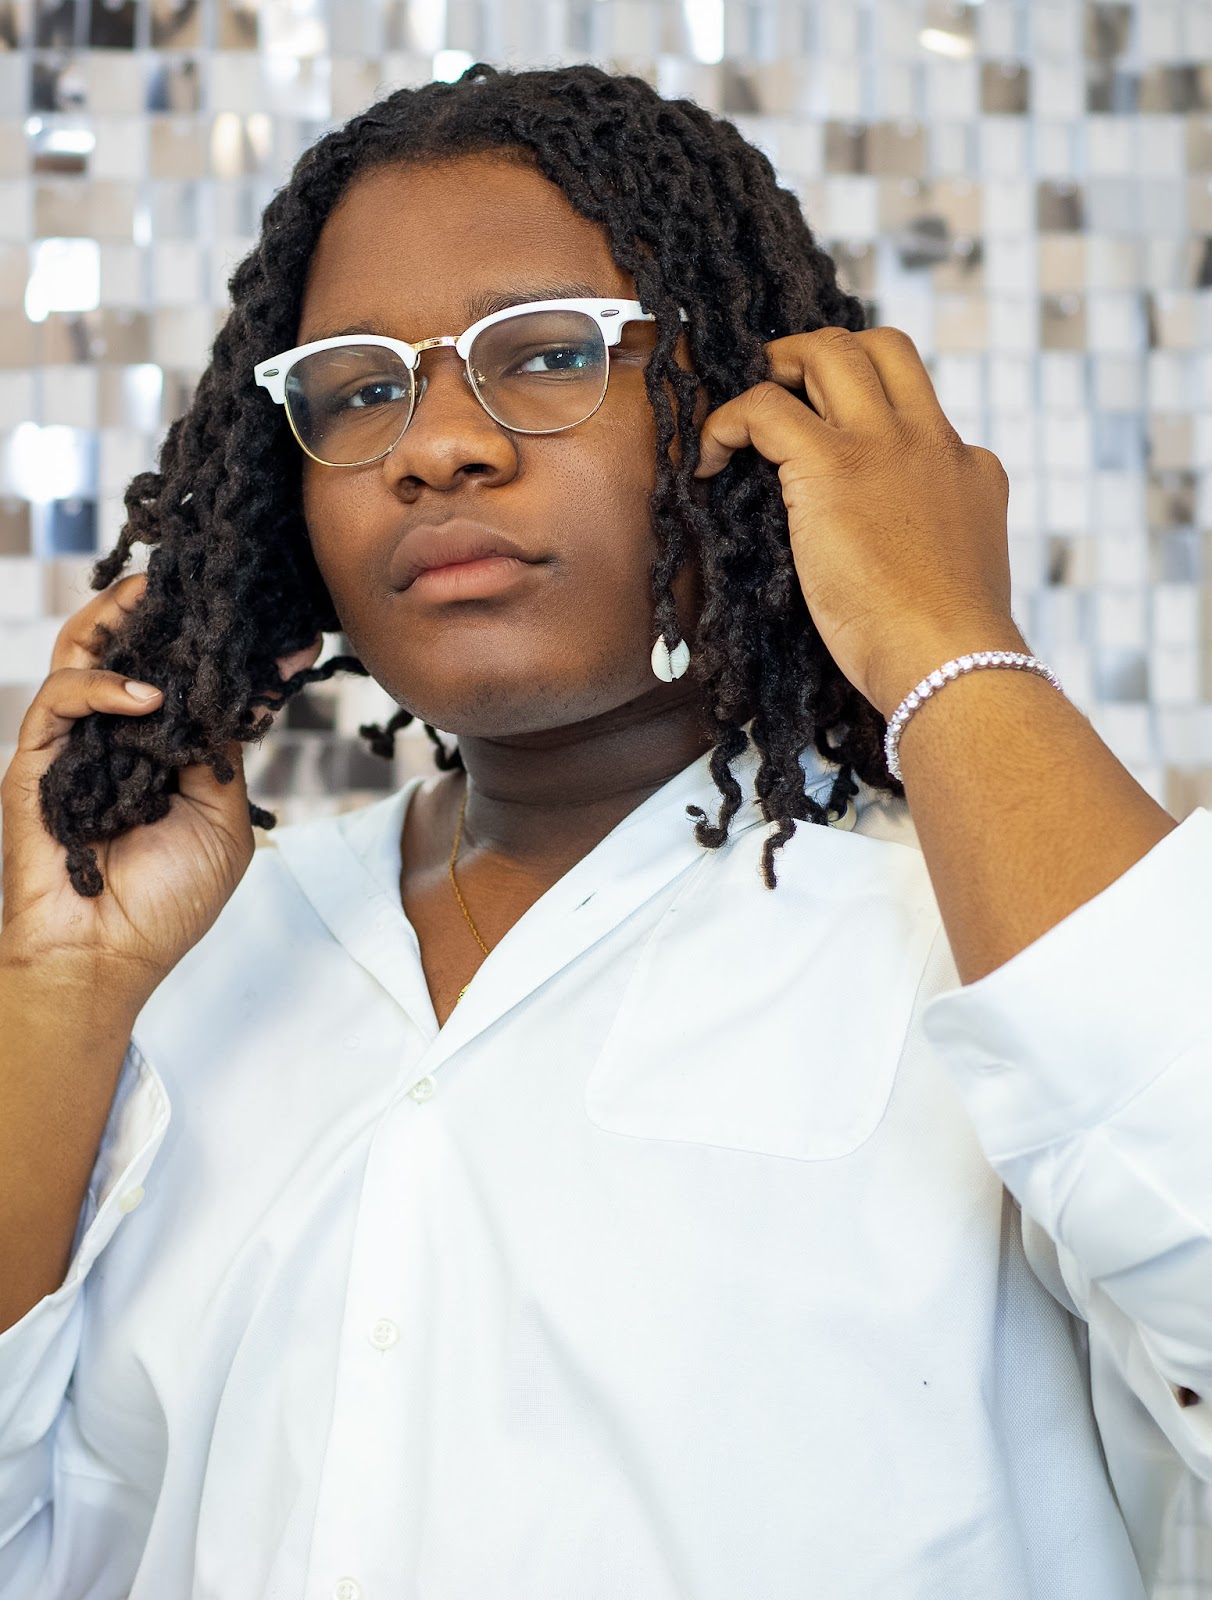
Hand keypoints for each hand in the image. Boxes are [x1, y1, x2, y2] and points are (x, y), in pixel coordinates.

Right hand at [0, 573, 322, 999]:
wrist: (106, 957)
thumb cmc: (168, 901)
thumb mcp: (222, 819)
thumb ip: (226, 753)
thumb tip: (258, 692)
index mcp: (164, 746)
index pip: (192, 679)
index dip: (233, 653)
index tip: (291, 637)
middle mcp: (118, 734)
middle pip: (133, 647)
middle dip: (167, 610)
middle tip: (207, 579)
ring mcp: (75, 742)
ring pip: (85, 653)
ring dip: (121, 619)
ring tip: (160, 597)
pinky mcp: (36, 759)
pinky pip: (58, 698)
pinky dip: (101, 686)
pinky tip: (145, 696)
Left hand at [694, 326, 1019, 719]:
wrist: (953, 660)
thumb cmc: (946, 646)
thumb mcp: (957, 572)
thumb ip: (930, 541)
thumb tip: (892, 550)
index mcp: (967, 467)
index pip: (916, 407)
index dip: (868, 412)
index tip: (832, 441)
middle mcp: (930, 439)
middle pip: (881, 347)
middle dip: (824, 354)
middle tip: (782, 388)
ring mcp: (884, 444)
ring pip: (830, 352)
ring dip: (779, 365)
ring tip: (743, 412)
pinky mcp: (833, 465)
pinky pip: (765, 408)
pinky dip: (727, 422)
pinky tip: (710, 459)